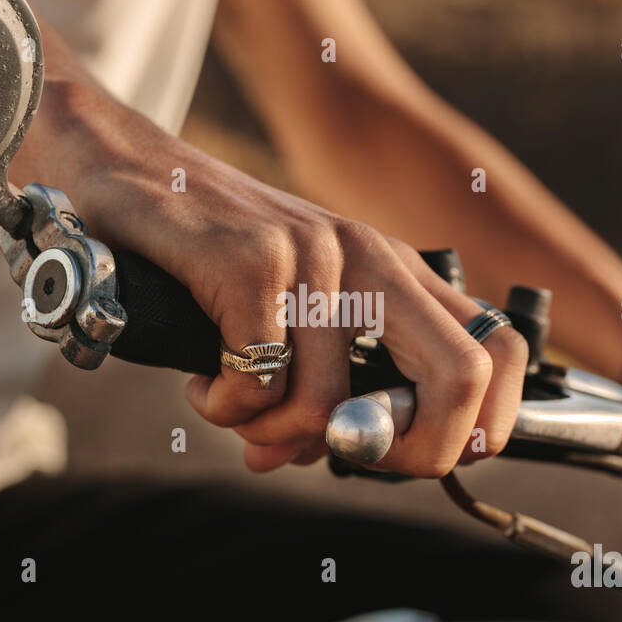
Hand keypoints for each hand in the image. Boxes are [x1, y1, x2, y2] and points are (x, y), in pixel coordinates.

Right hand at [35, 84, 528, 476]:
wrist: (121, 164)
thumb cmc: (209, 248)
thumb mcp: (291, 310)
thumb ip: (321, 387)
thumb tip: (308, 457)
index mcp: (395, 271)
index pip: (499, 349)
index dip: (476, 425)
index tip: (409, 454)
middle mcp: (371, 257)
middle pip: (461, 377)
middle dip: (406, 451)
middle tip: (332, 454)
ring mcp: (315, 253)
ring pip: (332, 405)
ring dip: (271, 432)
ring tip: (230, 404)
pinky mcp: (250, 258)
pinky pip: (257, 384)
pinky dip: (226, 408)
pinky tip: (203, 385)